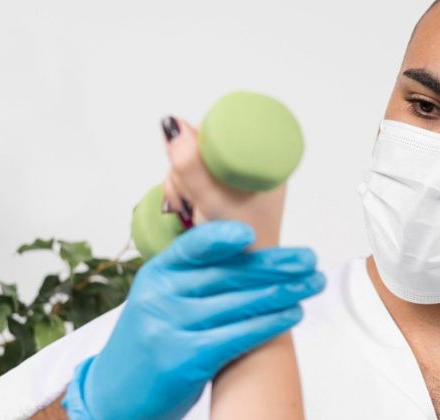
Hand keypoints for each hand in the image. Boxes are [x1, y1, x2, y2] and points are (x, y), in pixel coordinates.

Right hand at [62, 220, 324, 419]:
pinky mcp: (184, 361)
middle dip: (274, 265)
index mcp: (155, 275)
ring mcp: (170, 328)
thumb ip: (194, 283)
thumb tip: (252, 259)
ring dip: (283, 292)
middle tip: (310, 259)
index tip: (256, 233)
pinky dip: (269, 323)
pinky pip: (236, 336)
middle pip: (227, 274)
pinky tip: (293, 314)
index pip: (193, 246)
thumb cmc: (149, 349)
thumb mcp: (159, 304)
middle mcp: (160, 297)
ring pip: (238, 304)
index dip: (223, 237)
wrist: (112, 402)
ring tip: (313, 284)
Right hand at [161, 116, 286, 249]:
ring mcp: (236, 184)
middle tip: (191, 196)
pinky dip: (183, 192)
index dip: (200, 140)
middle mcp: (253, 169)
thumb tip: (172, 123)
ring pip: (194, 164)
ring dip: (181, 183)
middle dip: (186, 169)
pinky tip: (187, 209)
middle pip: (205, 146)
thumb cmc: (238, 244)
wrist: (241, 277)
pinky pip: (194, 180)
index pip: (226, 128)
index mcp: (267, 161)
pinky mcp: (221, 196)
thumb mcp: (209, 198)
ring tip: (189, 207)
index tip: (193, 166)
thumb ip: (189, 163)